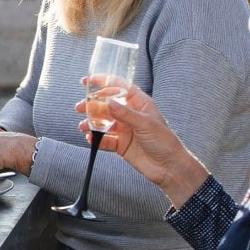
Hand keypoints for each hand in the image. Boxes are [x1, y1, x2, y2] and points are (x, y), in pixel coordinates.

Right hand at [75, 80, 203, 197]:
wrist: (169, 168)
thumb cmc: (164, 142)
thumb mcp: (146, 124)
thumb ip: (125, 113)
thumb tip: (108, 102)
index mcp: (139, 104)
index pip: (119, 88)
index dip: (103, 82)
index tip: (88, 81)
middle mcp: (130, 115)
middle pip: (106, 105)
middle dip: (91, 105)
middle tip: (80, 107)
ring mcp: (124, 130)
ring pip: (102, 122)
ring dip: (91, 123)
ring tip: (82, 126)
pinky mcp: (120, 144)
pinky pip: (104, 139)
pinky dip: (95, 139)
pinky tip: (90, 138)